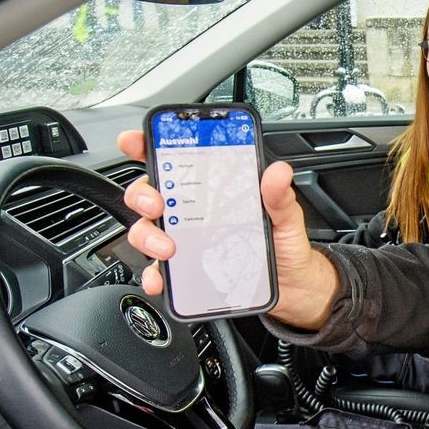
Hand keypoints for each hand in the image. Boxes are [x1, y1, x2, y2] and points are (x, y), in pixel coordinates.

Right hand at [116, 129, 337, 328]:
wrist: (293, 286)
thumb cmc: (284, 245)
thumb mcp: (286, 217)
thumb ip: (279, 196)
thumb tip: (278, 172)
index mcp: (215, 190)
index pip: (177, 161)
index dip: (149, 146)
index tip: (136, 142)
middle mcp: (194, 212)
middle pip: (150, 194)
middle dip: (142, 195)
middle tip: (157, 204)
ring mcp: (186, 241)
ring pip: (147, 230)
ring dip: (147, 236)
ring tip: (168, 248)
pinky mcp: (186, 269)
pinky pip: (159, 270)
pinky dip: (153, 275)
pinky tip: (161, 279)